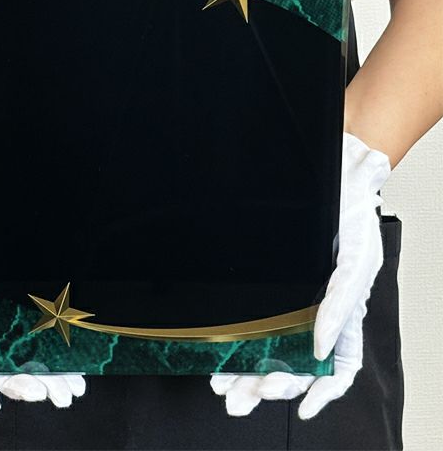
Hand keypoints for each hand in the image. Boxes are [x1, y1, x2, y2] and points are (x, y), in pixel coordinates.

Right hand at [0, 138, 85, 412]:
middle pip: (0, 360)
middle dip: (26, 381)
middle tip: (57, 393)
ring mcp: (2, 296)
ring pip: (24, 344)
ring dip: (46, 369)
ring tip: (70, 386)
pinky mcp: (22, 281)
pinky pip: (41, 315)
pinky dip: (54, 339)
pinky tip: (71, 350)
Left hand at [210, 132, 390, 418]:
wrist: (332, 173)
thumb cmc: (351, 213)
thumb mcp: (355, 259)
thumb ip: (343, 302)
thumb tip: (321, 349)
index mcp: (344, 308)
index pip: (336, 364)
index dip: (321, 390)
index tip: (300, 407)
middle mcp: (317, 307)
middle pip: (295, 362)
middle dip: (268, 384)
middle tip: (239, 397)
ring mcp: (293, 295)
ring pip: (271, 347)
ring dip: (249, 371)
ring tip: (224, 386)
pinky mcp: (272, 281)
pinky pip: (257, 319)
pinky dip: (243, 344)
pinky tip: (226, 357)